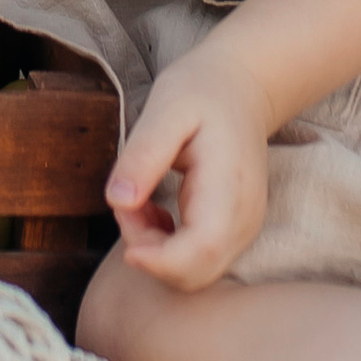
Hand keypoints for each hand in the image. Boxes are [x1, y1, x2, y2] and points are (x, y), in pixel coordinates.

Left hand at [104, 45, 270, 289]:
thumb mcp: (166, 109)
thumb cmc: (202, 92)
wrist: (242, 87)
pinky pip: (196, 261)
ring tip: (139, 201)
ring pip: (193, 273)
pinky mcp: (233, 233)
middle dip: (147, 252)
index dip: (156, 259)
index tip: (124, 220)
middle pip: (194, 273)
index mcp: (229, 189)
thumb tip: (117, 201)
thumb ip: (143, 155)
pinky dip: (165, 248)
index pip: (200, 254)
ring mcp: (242, 230)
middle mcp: (243, 220)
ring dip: (154, 250)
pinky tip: (153, 212)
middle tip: (128, 203)